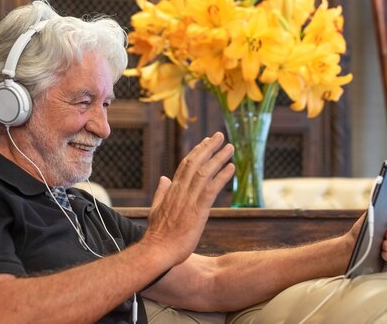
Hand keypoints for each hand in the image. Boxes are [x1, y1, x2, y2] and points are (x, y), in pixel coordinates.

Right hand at [144, 132, 234, 264]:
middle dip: (209, 148)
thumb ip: (161, 192)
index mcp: (172, 190)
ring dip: (218, 158)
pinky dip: (222, 176)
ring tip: (230, 147)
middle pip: (195, 163)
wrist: (157, 251)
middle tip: (220, 136)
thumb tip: (163, 178)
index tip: (206, 142)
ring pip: (205, 172)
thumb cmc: (158, 235)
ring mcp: (189, 199)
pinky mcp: (198, 210)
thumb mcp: (156, 209)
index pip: (185, 165)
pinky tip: (231, 168)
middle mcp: (180, 191)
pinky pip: (212, 189)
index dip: (197, 152)